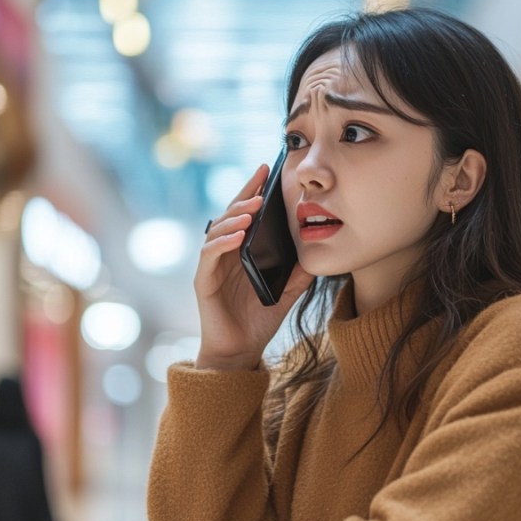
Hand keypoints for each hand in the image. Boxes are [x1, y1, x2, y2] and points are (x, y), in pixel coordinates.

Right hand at [194, 164, 312, 370]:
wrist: (241, 351)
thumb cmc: (259, 320)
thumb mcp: (287, 291)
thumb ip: (299, 271)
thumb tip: (317, 249)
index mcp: (242, 252)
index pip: (245, 214)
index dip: (253, 190)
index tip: (267, 169)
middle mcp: (224, 254)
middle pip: (229, 215)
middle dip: (245, 194)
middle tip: (261, 180)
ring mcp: (212, 267)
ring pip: (217, 231)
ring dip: (235, 217)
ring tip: (253, 208)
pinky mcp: (203, 282)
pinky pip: (209, 256)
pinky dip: (222, 242)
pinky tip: (238, 235)